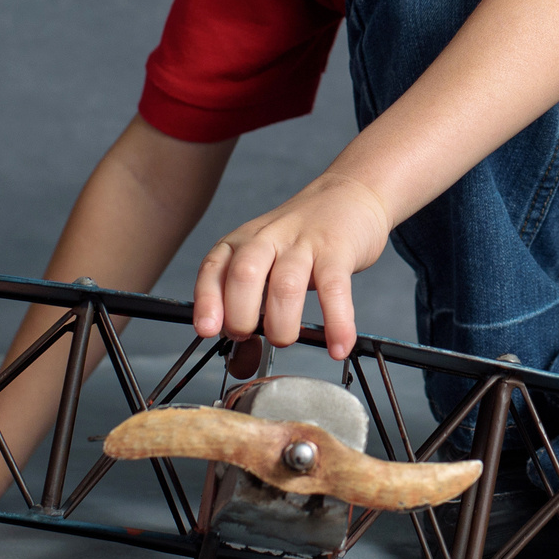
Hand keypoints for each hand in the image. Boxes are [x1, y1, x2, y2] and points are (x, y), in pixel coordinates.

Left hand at [193, 172, 391, 356]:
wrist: (351, 193)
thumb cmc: (304, 238)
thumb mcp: (269, 262)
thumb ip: (253, 308)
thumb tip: (242, 365)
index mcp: (243, 241)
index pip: (214, 269)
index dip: (207, 302)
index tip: (208, 330)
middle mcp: (268, 238)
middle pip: (244, 276)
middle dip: (241, 316)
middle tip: (250, 336)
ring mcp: (304, 242)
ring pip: (285, 285)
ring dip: (282, 323)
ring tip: (285, 338)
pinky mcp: (338, 249)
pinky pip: (334, 289)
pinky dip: (336, 322)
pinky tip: (338, 346)